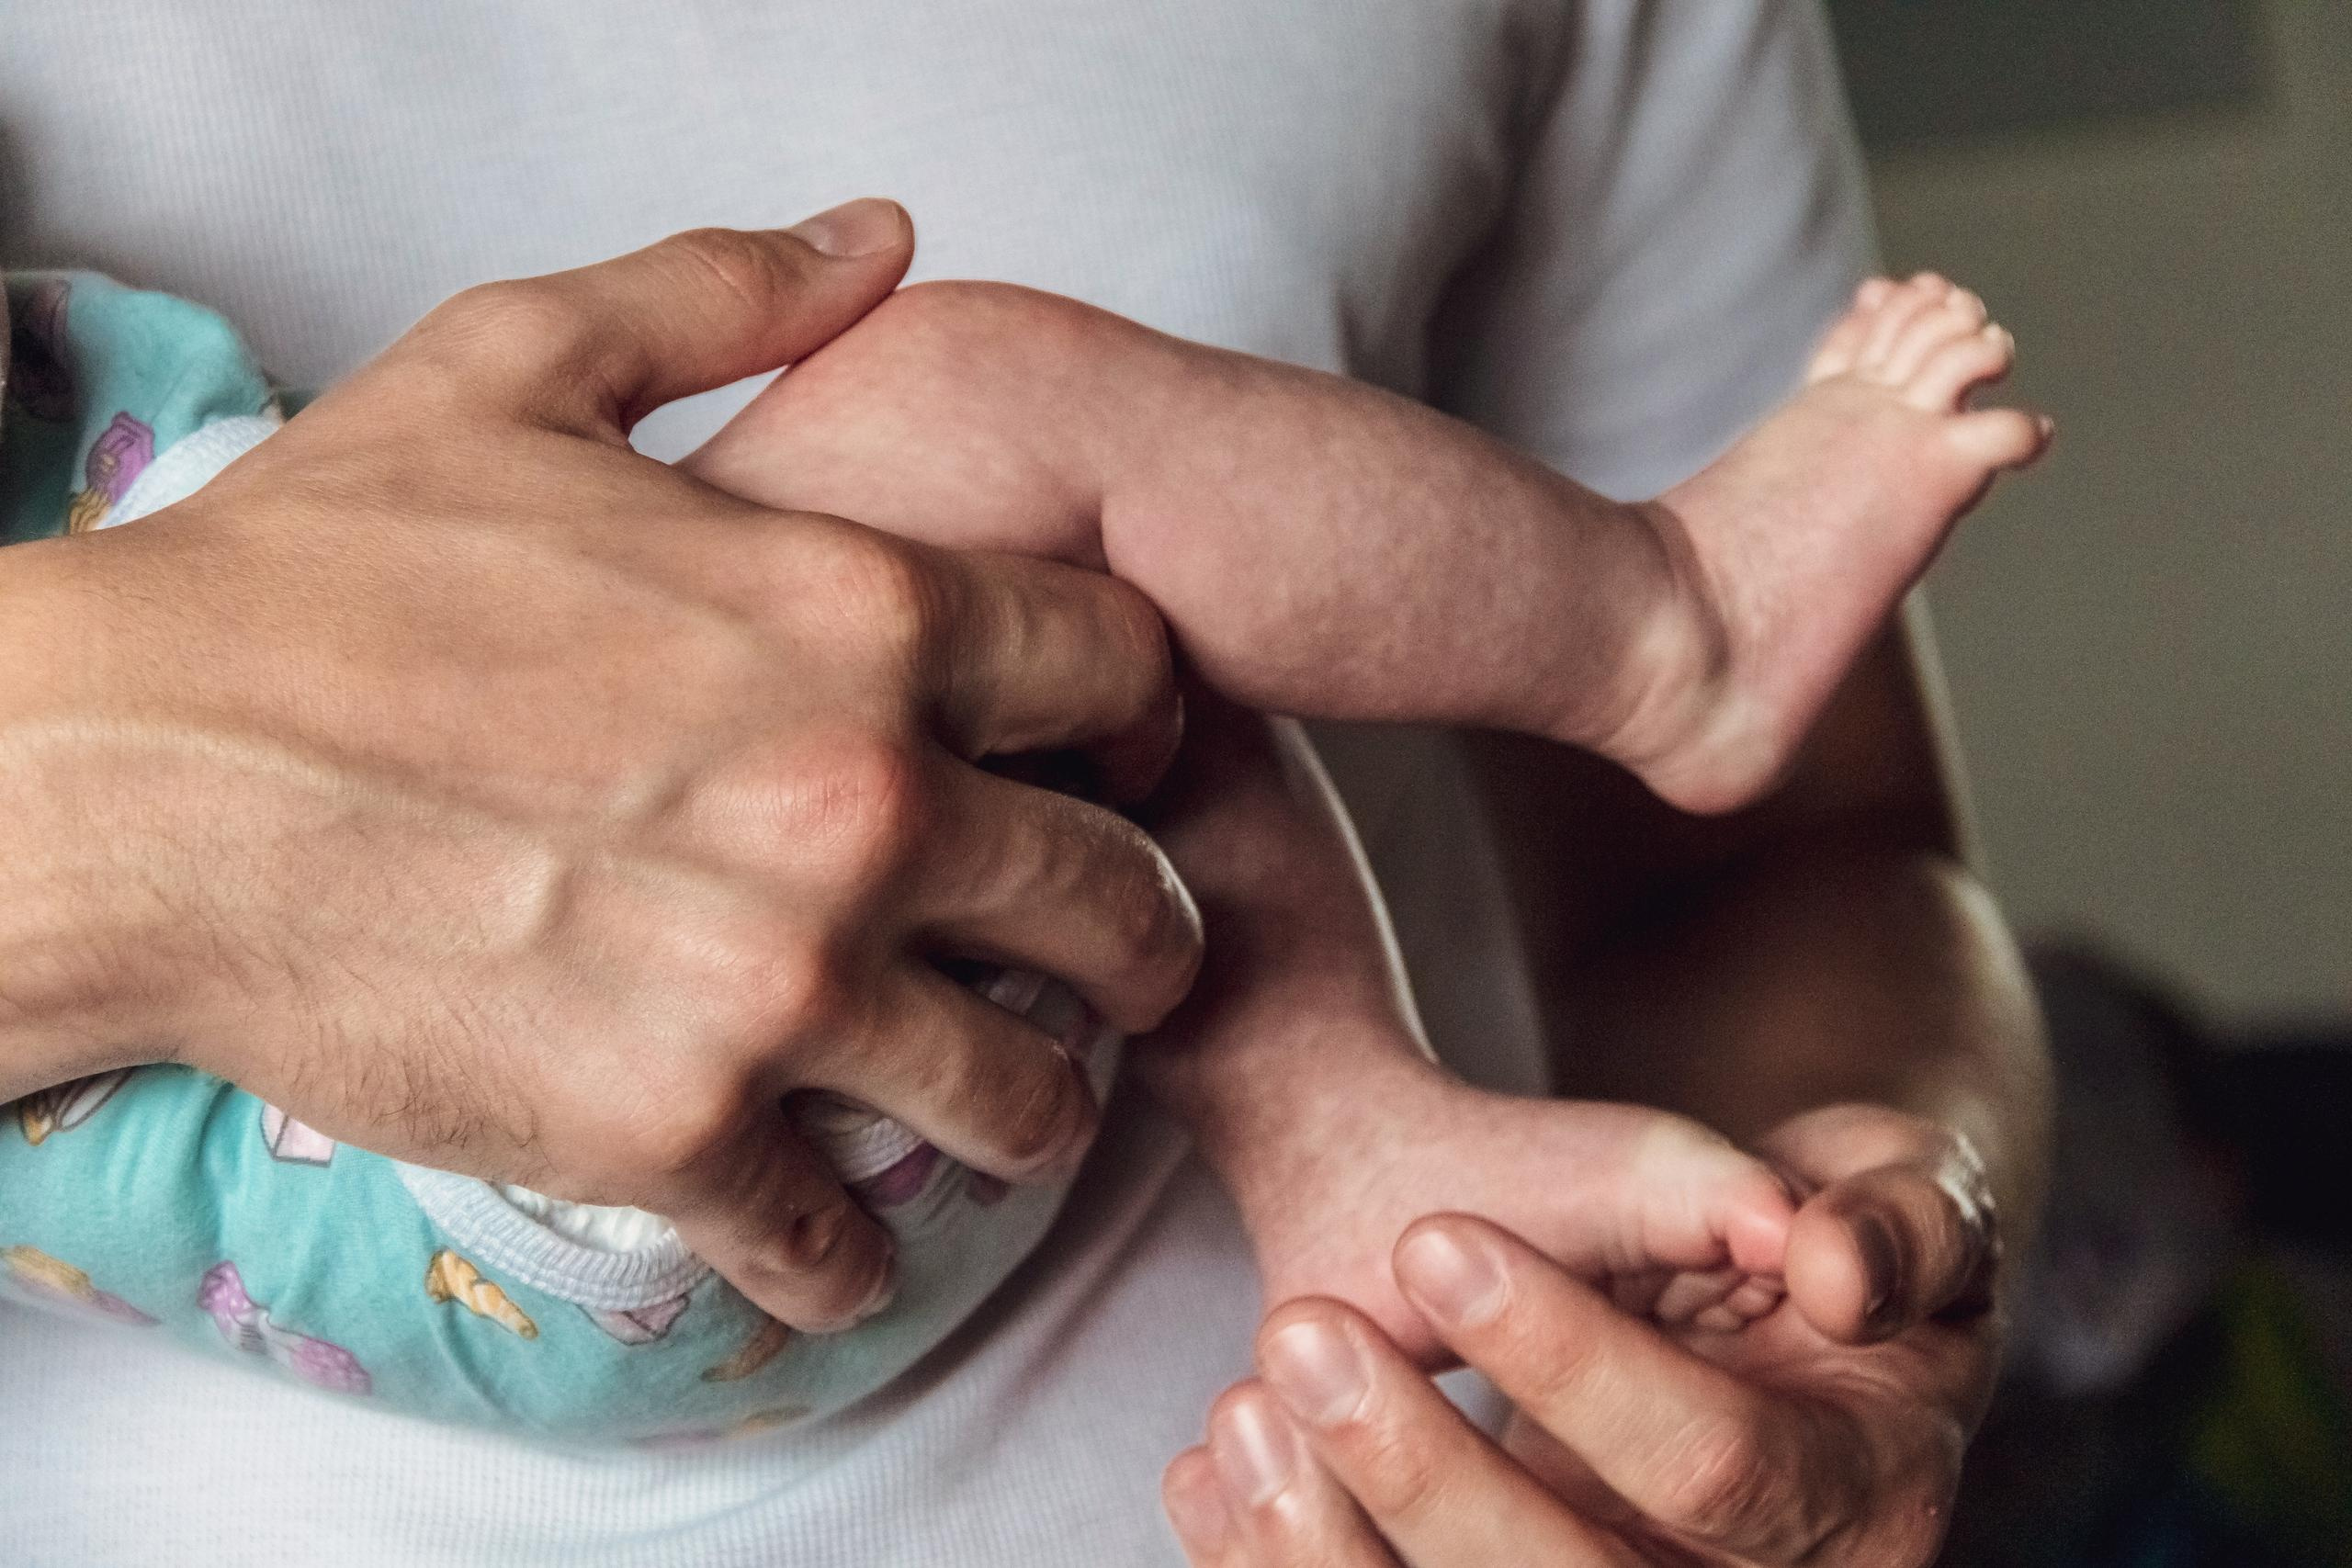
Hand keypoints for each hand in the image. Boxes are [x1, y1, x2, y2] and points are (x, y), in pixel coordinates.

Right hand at [0, 204, 1199, 1331]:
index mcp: (861, 616)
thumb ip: (721, 297)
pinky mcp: (673, 1128)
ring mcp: (780, 986)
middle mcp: (863, 808)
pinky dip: (850, 1255)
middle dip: (1145, 938)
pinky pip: (836, 1240)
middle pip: (1126, 902)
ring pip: (1027, 1095)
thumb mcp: (515, 366)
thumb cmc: (313, 574)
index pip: (1125, 671)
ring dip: (1036, 1108)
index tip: (1123, 757)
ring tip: (1011, 1103)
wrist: (132, 777)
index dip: (1145, 714)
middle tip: (1123, 963)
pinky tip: (840, 1238)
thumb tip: (874, 240)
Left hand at [1164, 1103, 2000, 1564]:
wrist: (1747, 1284)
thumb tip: (1829, 1264)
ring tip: (1245, 1411)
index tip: (1434, 1240)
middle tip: (1301, 1335)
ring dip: (1329, 1547)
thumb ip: (1898, 1217)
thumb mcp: (1901, 1185)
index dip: (1575, 1364)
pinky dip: (1283, 1564)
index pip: (1714, 1469)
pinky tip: (1213, 1475)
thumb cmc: (1829, 1231)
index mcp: (1860, 1507)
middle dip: (1424, 1474)